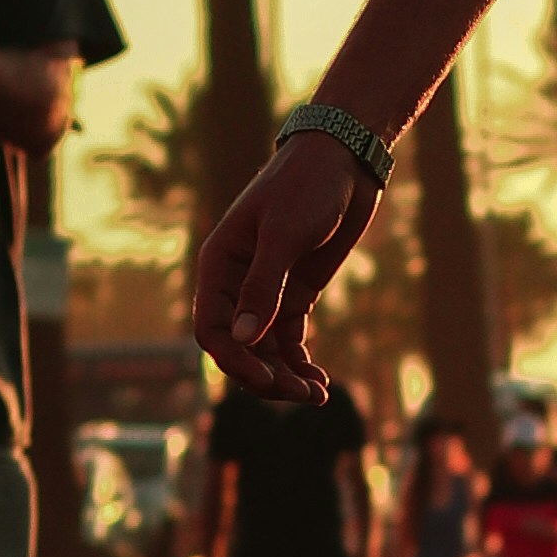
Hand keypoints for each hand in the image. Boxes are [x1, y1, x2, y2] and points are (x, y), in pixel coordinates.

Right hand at [195, 133, 378, 399]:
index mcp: (218, 265)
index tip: (269, 381)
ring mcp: (267, 291)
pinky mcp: (296, 293)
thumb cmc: (307, 186)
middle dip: (266, 376)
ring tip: (318, 395)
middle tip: (303, 394)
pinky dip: (301, 362)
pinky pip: (289, 339)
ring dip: (286, 376)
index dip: (235, 360)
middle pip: (238, 348)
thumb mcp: (284, 235)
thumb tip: (242, 340)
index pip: (211, 329)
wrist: (344, 161)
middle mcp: (236, 283)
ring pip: (265, 349)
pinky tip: (322, 381)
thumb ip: (262, 287)